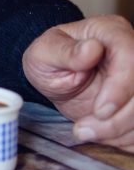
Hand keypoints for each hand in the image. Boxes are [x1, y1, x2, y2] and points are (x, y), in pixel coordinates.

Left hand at [22, 15, 133, 149]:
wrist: (56, 77)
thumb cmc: (49, 59)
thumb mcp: (44, 53)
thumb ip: (65, 52)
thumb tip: (92, 48)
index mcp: (111, 32)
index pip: (131, 58)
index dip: (121, 87)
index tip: (99, 111)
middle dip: (118, 119)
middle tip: (83, 129)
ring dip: (119, 131)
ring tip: (85, 132)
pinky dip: (126, 137)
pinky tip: (100, 134)